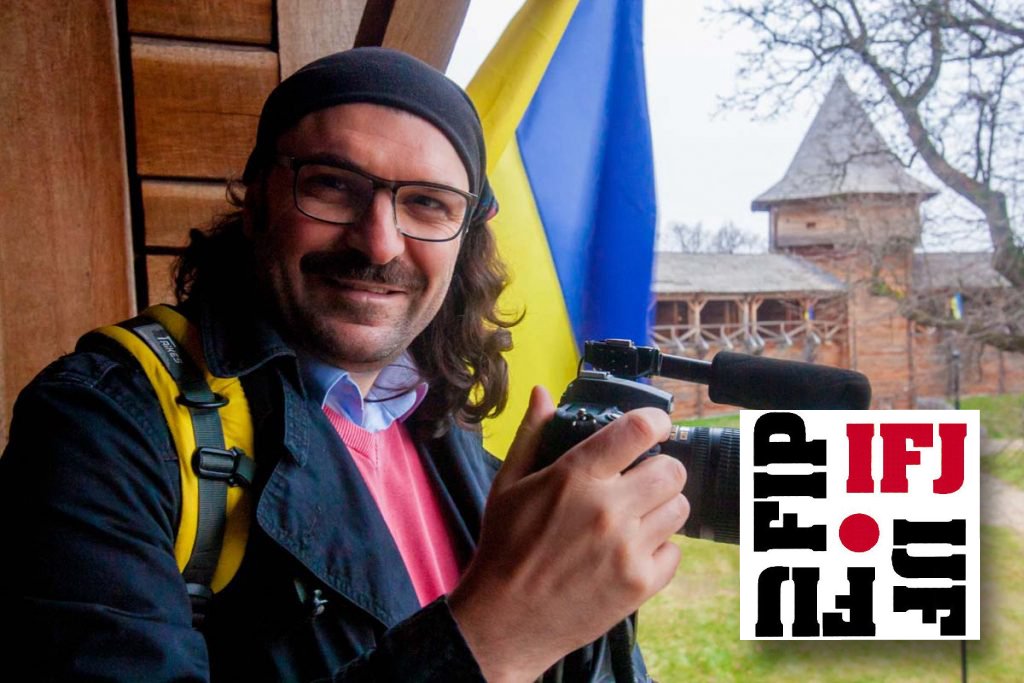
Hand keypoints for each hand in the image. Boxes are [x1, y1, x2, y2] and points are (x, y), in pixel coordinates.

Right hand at [449, 386, 689, 681]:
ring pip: (679, 508)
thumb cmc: (504, 548)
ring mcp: (627, 548)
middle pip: (672, 469)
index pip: (638, 430)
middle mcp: (607, 509)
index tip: (657, 425)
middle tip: (641, 479)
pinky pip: (676, 551)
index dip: (656, 421)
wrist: (504, 621)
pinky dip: (660, 548)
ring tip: (636, 516)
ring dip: (662, 507)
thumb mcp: (508, 484)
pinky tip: (632, 550)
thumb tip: (543, 393)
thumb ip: (533, 434)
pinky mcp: (639, 583)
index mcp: (575, 477)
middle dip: (660, 468)